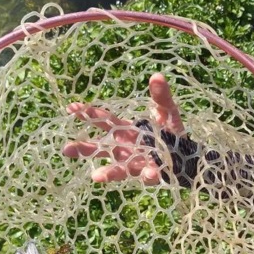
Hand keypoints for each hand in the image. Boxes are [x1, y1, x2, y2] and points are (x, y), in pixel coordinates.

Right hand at [62, 73, 185, 184]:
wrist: (187, 155)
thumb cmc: (172, 131)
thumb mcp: (167, 111)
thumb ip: (161, 96)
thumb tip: (157, 76)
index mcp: (126, 130)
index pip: (103, 120)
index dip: (88, 114)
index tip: (71, 108)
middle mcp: (125, 148)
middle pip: (101, 149)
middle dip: (84, 149)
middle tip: (66, 149)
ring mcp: (136, 163)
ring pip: (118, 169)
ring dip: (107, 172)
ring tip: (94, 177)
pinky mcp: (151, 174)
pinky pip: (148, 175)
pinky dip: (148, 174)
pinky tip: (149, 173)